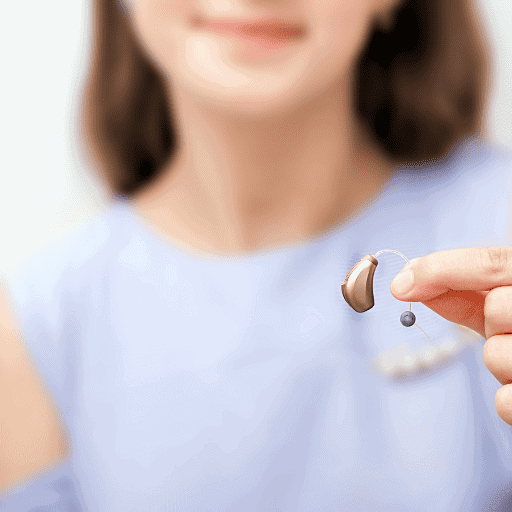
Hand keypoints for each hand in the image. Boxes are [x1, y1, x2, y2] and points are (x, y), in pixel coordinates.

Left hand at [390, 246, 511, 424]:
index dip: (440, 270)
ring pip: (497, 354)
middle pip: (496, 308)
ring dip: (500, 361)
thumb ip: (462, 289)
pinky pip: (506, 402)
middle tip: (511, 329)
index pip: (491, 262)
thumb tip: (407, 280)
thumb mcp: (506, 300)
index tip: (400, 285)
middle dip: (491, 321)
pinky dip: (506, 400)